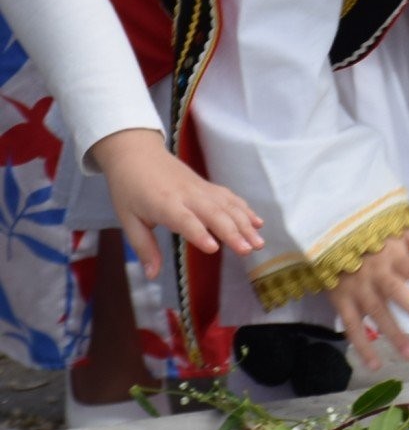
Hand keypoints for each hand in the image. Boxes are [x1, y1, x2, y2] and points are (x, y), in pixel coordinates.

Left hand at [89, 128, 264, 280]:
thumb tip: (152, 275)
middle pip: (214, 213)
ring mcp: (201, 188)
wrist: (137, 153)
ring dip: (246, 224)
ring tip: (259, 242)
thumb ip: (144, 248)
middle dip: (233, 232)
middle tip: (248, 251)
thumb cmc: (129, 189)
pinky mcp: (208, 185)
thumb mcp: (128, 220)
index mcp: (164, 204)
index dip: (199, 234)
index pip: (185, 220)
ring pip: (228, 206)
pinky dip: (245, 209)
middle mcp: (187, 195)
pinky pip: (230, 198)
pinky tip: (257, 223)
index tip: (214, 248)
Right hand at [326, 229, 408, 369]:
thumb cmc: (375, 241)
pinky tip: (375, 364)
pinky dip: (361, 346)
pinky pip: (351, 327)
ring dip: (392, 334)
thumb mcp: (402, 235)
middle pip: (394, 291)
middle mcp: (376, 274)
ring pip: (375, 313)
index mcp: (393, 257)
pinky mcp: (341, 302)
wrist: (330, 239)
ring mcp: (357, 289)